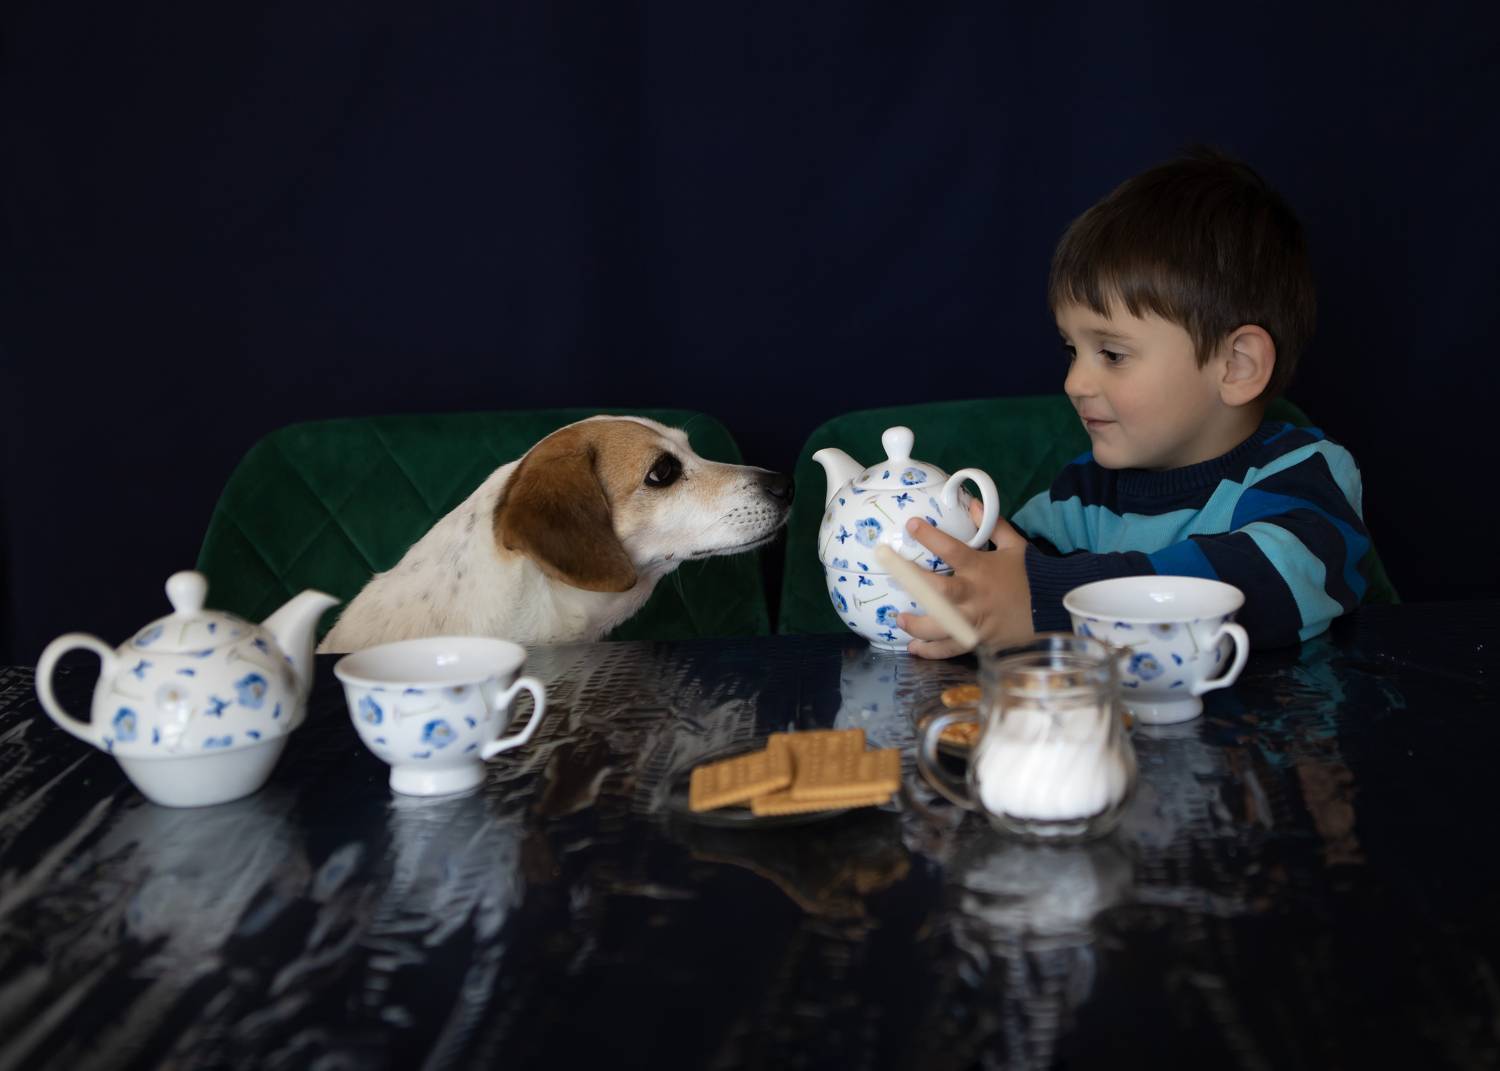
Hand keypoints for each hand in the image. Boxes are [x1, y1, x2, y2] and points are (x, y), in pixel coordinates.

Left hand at [896, 501, 1034, 658]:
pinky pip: (952, 648)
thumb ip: (993, 524)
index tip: (912, 525)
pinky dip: (932, 651)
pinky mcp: (980, 640)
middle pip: (939, 592)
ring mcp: (976, 620)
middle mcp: (975, 595)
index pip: (952, 550)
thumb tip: (972, 504)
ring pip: (941, 626)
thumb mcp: (1016, 546)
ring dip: (917, 624)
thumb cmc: (1032, 576)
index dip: (931, 537)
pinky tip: (915, 648)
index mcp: (981, 569)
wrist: (1055, 608)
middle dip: (913, 584)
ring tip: (900, 619)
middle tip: (892, 576)